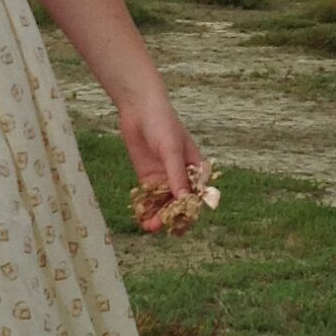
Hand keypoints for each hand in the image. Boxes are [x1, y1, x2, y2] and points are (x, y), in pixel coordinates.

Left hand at [117, 93, 206, 232]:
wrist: (139, 109)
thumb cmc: (162, 124)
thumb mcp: (171, 150)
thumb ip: (176, 175)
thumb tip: (184, 200)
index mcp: (196, 169)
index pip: (196, 196)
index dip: (189, 211)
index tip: (180, 224)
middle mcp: (182, 176)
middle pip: (179, 203)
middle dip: (171, 217)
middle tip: (159, 226)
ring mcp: (165, 178)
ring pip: (164, 204)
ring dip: (158, 216)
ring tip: (148, 227)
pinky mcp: (148, 178)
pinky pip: (150, 198)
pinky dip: (146, 208)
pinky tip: (141, 217)